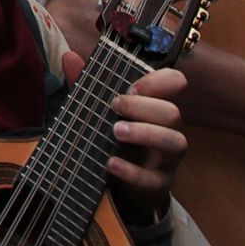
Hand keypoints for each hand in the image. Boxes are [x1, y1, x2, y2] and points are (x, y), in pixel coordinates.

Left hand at [67, 55, 186, 225]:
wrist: (122, 190)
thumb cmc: (114, 143)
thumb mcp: (99, 114)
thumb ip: (87, 87)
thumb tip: (69, 56)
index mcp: (153, 108)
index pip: (173, 83)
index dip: (160, 80)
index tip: (133, 85)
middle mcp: (166, 130)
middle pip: (172, 113)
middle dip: (144, 107)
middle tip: (115, 106)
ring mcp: (166, 159)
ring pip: (175, 142)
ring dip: (146, 134)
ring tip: (116, 131)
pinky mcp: (158, 185)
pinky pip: (153, 179)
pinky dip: (132, 171)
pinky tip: (111, 163)